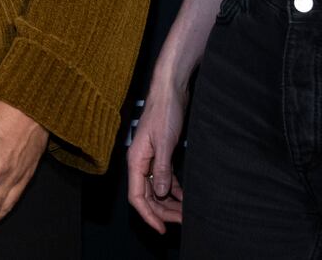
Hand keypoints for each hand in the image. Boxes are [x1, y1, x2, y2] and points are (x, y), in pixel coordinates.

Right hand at [126, 83, 186, 231]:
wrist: (170, 91)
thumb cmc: (165, 112)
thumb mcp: (165, 142)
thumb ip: (162, 168)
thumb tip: (161, 192)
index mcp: (135, 160)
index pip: (136, 196)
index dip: (148, 215)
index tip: (162, 229)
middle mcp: (140, 162)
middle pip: (146, 196)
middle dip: (162, 211)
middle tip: (182, 222)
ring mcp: (150, 159)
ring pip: (155, 189)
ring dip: (169, 203)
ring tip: (185, 212)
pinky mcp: (160, 154)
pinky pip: (163, 179)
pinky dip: (173, 190)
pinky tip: (184, 197)